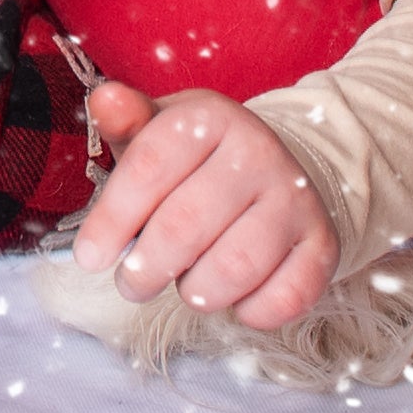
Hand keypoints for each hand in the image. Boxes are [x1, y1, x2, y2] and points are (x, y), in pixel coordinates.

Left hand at [62, 81, 336, 331]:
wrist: (276, 174)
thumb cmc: (197, 162)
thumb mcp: (159, 133)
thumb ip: (127, 123)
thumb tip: (104, 100)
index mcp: (210, 118)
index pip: (149, 167)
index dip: (112, 219)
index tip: (89, 258)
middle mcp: (259, 152)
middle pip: (185, 225)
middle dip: (146, 267)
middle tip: (132, 283)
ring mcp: (296, 198)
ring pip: (233, 267)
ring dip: (196, 292)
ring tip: (184, 285)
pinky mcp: (323, 243)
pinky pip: (283, 298)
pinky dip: (249, 312)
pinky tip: (233, 299)